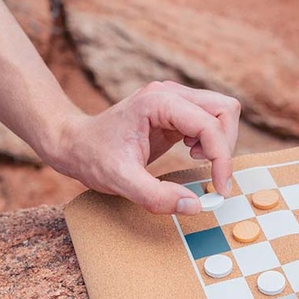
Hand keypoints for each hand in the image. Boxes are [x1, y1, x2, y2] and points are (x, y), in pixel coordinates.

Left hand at [45, 81, 240, 214]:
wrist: (73, 143)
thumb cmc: (92, 157)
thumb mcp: (120, 182)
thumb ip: (157, 197)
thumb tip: (196, 205)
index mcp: (158, 103)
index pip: (210, 124)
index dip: (222, 158)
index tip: (219, 188)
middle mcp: (170, 93)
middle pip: (225, 109)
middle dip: (224, 145)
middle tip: (208, 171)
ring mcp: (174, 99)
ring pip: (222, 111)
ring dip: (219, 140)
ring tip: (195, 159)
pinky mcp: (176, 110)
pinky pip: (210, 119)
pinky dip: (210, 139)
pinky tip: (191, 153)